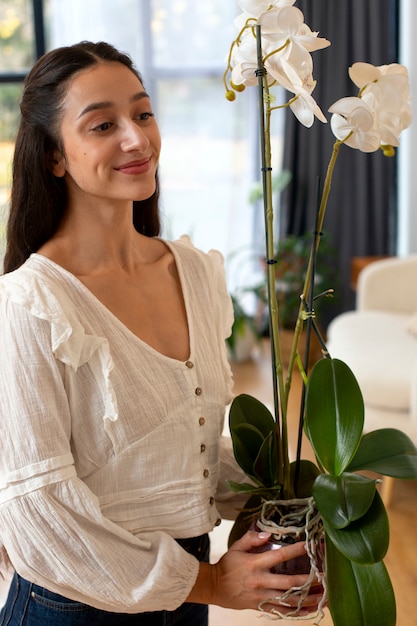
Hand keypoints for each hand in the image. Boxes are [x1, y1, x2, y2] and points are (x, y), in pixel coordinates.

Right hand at [187, 530, 322, 613]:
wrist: (214, 587)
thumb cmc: (227, 565)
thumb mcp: (236, 547)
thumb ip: (252, 538)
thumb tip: (269, 533)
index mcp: (256, 563)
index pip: (280, 555)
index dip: (296, 550)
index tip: (309, 546)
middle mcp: (261, 581)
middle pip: (290, 582)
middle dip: (309, 580)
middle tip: (324, 576)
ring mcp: (262, 596)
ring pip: (289, 600)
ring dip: (308, 599)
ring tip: (323, 597)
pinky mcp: (261, 606)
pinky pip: (282, 611)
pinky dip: (297, 612)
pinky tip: (309, 610)